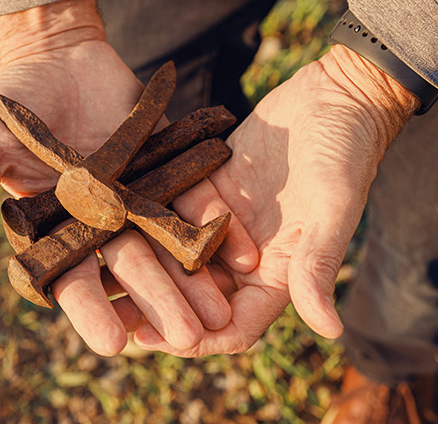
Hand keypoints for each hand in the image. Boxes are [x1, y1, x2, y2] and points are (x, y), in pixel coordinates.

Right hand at [0, 0, 258, 354]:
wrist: (59, 55)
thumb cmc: (12, 100)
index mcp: (52, 230)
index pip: (70, 278)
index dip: (90, 310)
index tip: (112, 343)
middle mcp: (97, 224)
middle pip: (129, 269)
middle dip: (158, 302)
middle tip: (189, 338)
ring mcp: (134, 199)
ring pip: (166, 245)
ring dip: (193, 278)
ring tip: (223, 312)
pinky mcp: (163, 170)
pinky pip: (191, 199)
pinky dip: (214, 225)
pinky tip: (241, 253)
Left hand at [133, 45, 419, 355]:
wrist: (332, 96)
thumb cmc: (345, 152)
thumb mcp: (333, 208)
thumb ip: (319, 264)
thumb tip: (329, 332)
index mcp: (279, 271)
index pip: (236, 323)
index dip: (198, 338)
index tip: (152, 341)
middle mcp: (246, 254)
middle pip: (195, 296)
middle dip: (155, 309)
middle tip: (108, 319)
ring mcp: (223, 222)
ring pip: (175, 256)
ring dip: (139, 268)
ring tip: (92, 275)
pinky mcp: (206, 187)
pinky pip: (170, 210)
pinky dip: (141, 219)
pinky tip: (102, 220)